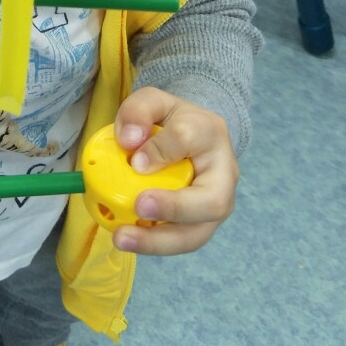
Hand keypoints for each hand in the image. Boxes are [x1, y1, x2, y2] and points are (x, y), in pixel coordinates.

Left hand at [112, 86, 237, 254]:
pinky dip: (154, 244)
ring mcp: (215, 206)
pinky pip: (181, 241)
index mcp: (210, 132)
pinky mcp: (201, 226)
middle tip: (140, 206)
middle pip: (212, 201)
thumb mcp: (152, 102)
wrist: (193, 136)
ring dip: (159, 241)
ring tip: (122, 237)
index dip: (162, 150)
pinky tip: (128, 239)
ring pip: (198, 233)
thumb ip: (138, 111)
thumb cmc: (171, 120)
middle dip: (175, 208)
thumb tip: (128, 142)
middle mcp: (223, 174)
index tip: (135, 160)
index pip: (189, 137)